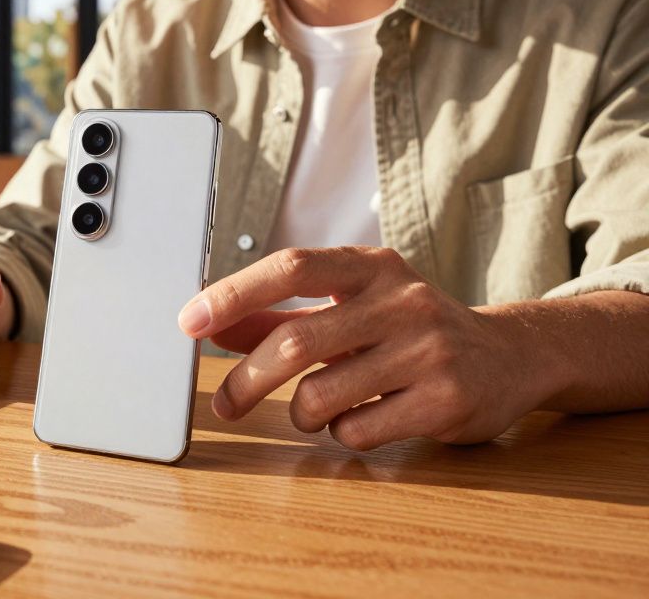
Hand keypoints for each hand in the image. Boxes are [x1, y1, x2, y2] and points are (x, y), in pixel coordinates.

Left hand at [177, 246, 562, 449]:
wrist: (512, 356)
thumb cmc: (410, 329)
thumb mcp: (350, 308)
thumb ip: (281, 315)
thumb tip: (209, 325)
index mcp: (371, 267)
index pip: (291, 267)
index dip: (234, 294)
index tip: (189, 321)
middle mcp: (401, 300)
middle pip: (295, 340)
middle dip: (247, 380)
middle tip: (227, 406)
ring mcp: (428, 350)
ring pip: (321, 395)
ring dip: (301, 414)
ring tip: (316, 410)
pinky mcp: (445, 400)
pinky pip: (357, 430)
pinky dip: (342, 433)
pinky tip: (365, 419)